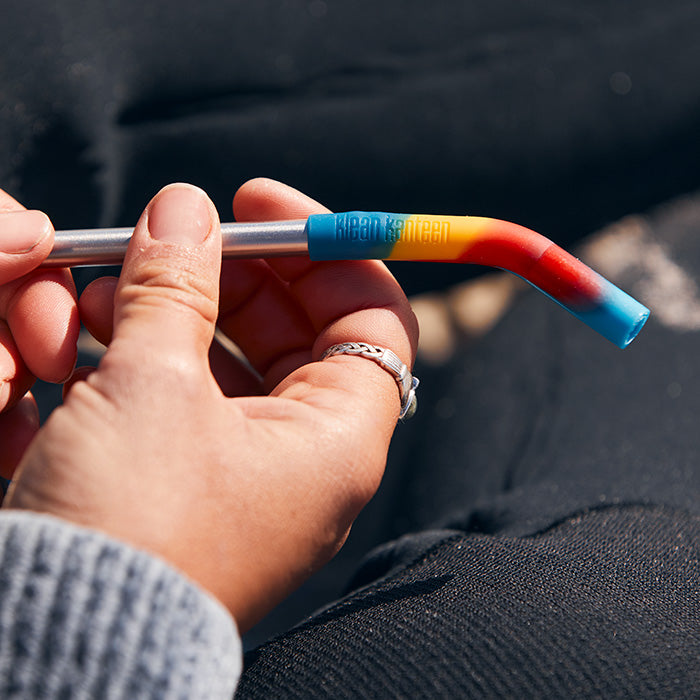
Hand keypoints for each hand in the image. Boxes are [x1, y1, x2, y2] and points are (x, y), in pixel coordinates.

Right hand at [5, 180, 417, 631]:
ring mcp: (247, 473)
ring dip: (171, 314)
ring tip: (100, 290)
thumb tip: (184, 211)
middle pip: (294, 332)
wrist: (60, 645)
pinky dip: (145, 361)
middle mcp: (304, 458)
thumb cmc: (131, 528)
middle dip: (231, 276)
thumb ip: (175, 288)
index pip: (371, 316)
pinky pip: (182, 400)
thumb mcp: (152, 386)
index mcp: (337, 439)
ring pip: (229, 362)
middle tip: (169, 240)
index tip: (255, 204)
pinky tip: (88, 341)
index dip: (323, 248)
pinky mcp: (190, 485)